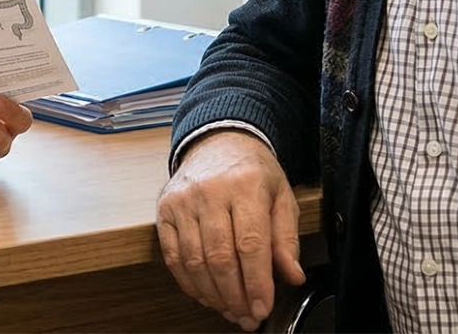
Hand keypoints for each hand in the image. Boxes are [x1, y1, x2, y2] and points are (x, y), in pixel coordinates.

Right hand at [156, 130, 304, 330]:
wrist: (218, 141)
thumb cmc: (252, 171)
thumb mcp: (281, 196)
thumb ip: (286, 238)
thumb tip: (292, 275)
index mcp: (246, 186)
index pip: (251, 244)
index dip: (256, 282)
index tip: (262, 308)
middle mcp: (211, 191)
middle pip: (220, 257)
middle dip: (235, 296)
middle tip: (246, 317)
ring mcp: (184, 200)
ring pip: (195, 261)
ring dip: (213, 294)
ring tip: (229, 309)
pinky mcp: (165, 209)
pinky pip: (173, 255)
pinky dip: (188, 282)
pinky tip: (205, 294)